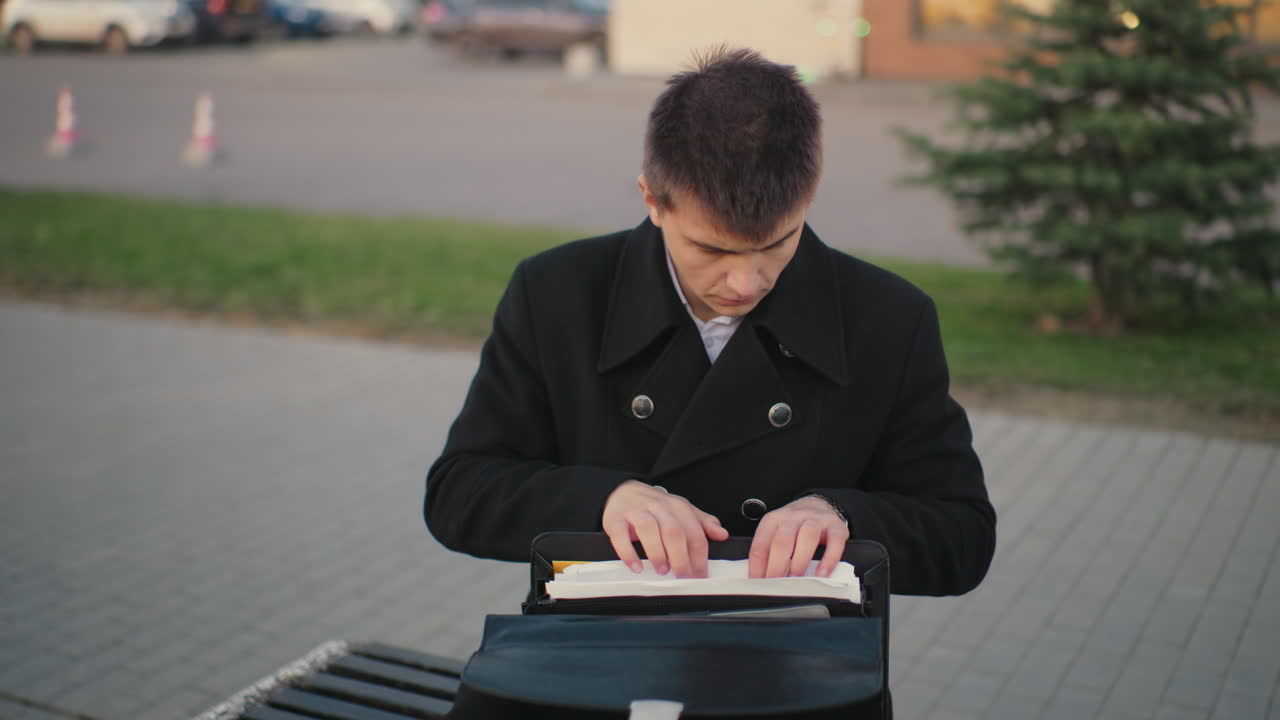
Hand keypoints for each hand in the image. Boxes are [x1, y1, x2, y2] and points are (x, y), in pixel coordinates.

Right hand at [602, 480, 728, 577]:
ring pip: (649, 529)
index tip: (701, 575)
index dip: (699, 556)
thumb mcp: (681, 510)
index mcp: (677, 506)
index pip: (693, 531)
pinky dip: (628, 553)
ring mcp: (635, 512)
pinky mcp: (615, 519)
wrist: (622, 491)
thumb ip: (702, 522)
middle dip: (681, 557)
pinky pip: (621, 536)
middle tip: (683, 577)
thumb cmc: (654, 506)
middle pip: (673, 531)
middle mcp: (658, 507)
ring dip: (657, 553)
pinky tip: (635, 566)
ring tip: (662, 570)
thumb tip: (721, 534)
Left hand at [748, 496, 849, 578]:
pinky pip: (834, 543)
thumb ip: (769, 552)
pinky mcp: (836, 527)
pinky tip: (822, 574)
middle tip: (775, 585)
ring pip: (807, 537)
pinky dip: (829, 560)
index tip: (759, 583)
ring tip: (796, 579)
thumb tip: (761, 578)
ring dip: (800, 561)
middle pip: (782, 541)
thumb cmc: (795, 524)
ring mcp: (815, 520)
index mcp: (774, 520)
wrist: (818, 503)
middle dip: (777, 566)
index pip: (761, 544)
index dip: (758, 566)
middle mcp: (793, 518)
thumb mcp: (776, 532)